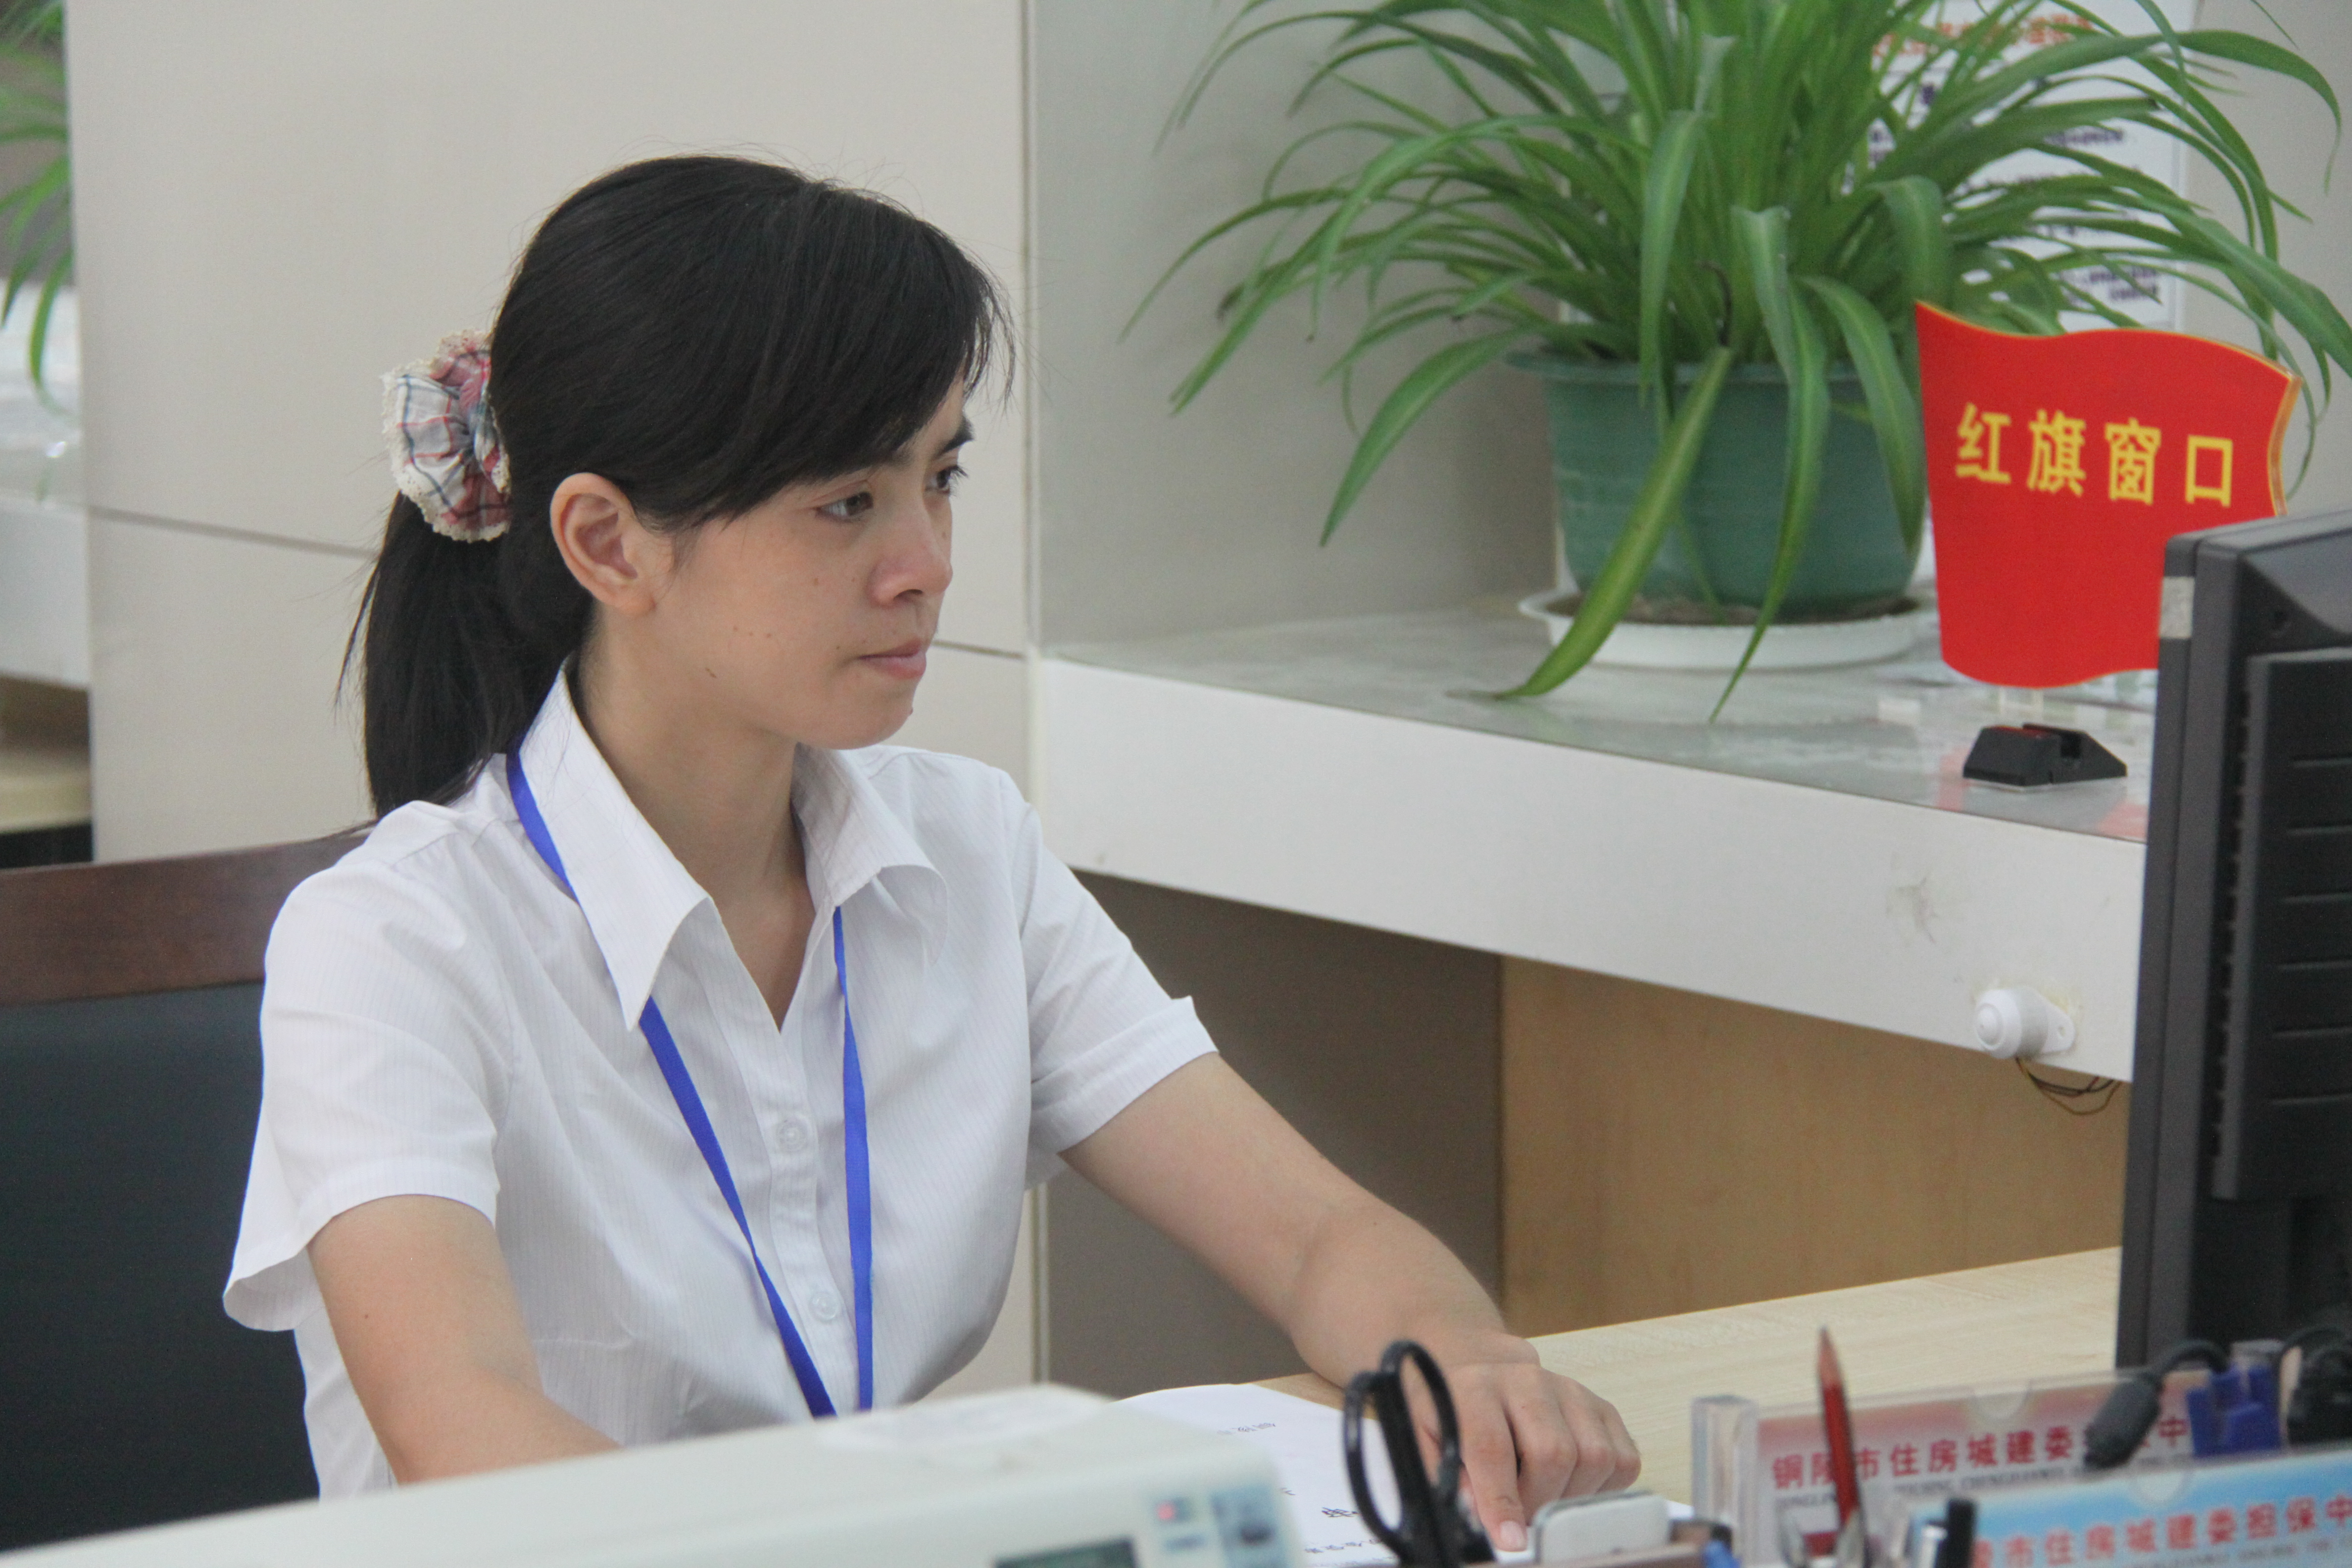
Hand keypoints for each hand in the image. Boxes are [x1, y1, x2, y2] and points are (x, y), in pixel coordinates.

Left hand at [1420, 1342, 1640, 1552]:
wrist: (1478, 1371)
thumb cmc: (1451, 1413)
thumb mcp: (1427, 1439)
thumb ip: (1445, 1475)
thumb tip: (1477, 1513)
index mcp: (1476, 1388)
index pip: (1493, 1447)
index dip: (1502, 1501)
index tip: (1510, 1541)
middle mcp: (1527, 1381)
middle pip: (1552, 1453)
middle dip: (1540, 1503)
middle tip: (1523, 1520)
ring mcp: (1570, 1391)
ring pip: (1593, 1457)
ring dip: (1571, 1497)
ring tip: (1543, 1500)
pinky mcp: (1602, 1407)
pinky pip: (1623, 1460)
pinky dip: (1603, 1488)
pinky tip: (1571, 1487)